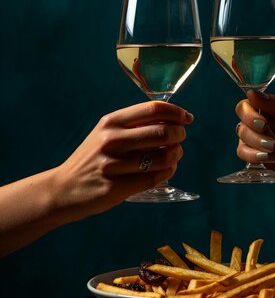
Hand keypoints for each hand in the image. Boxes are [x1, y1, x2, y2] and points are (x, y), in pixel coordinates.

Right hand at [52, 100, 193, 218]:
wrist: (64, 189)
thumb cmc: (93, 159)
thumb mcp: (106, 133)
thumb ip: (135, 126)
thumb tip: (174, 120)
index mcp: (111, 122)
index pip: (153, 109)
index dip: (176, 112)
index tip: (187, 118)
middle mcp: (111, 140)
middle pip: (163, 131)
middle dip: (179, 135)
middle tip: (180, 139)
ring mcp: (113, 164)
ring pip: (163, 156)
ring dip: (176, 155)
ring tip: (173, 156)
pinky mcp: (116, 187)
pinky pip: (155, 177)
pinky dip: (168, 172)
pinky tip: (167, 170)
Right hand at [235, 90, 274, 176]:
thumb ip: (273, 103)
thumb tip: (251, 93)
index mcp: (259, 108)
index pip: (243, 107)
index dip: (249, 115)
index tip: (263, 122)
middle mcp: (251, 122)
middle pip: (242, 126)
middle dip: (257, 135)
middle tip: (274, 142)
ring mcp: (250, 139)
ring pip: (243, 141)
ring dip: (259, 145)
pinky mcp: (252, 154)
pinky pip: (244, 154)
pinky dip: (257, 156)